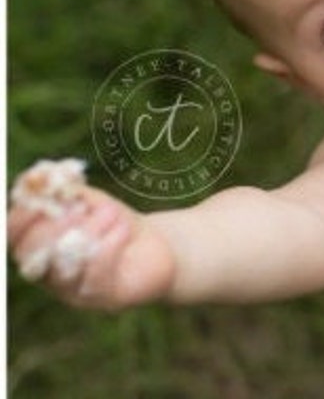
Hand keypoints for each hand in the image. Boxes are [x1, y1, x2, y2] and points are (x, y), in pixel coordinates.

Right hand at [9, 184, 174, 309]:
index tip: (47, 196)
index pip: (14, 234)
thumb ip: (64, 189)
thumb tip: (37, 176)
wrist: (159, 243)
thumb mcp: (91, 200)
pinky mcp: (103, 298)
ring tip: (112, 212)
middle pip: (31, 255)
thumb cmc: (115, 221)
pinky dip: (109, 246)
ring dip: (88, 232)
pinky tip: (124, 229)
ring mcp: (74, 290)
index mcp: (40, 245)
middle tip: (81, 209)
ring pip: (63, 268)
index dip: (23, 215)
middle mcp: (49, 273)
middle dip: (53, 227)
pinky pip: (96, 276)